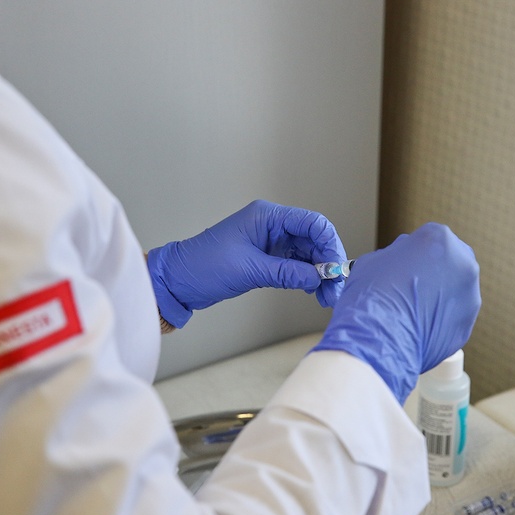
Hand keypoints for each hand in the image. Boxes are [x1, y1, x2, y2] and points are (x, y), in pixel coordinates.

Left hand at [147, 200, 346, 326]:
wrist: (178, 280)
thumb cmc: (204, 266)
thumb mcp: (249, 270)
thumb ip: (286, 273)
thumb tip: (318, 278)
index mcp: (267, 216)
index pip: (312, 223)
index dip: (329, 245)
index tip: (335, 270)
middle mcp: (272, 225)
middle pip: (314, 240)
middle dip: (327, 264)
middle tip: (335, 290)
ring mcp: (271, 242)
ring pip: (307, 255)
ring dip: (319, 275)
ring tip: (326, 297)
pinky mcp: (267, 258)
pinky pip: (296, 266)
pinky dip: (306, 278)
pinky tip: (314, 292)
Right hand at [310, 223, 480, 403]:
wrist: (378, 337)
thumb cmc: (372, 295)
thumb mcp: (375, 259)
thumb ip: (398, 253)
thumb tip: (405, 260)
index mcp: (439, 239)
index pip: (431, 240)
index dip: (415, 253)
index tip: (406, 266)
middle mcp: (463, 262)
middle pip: (451, 262)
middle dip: (436, 271)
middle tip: (414, 287)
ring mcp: (469, 294)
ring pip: (456, 291)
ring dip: (440, 297)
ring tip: (413, 311)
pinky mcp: (467, 323)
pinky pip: (453, 317)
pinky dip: (440, 321)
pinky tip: (418, 327)